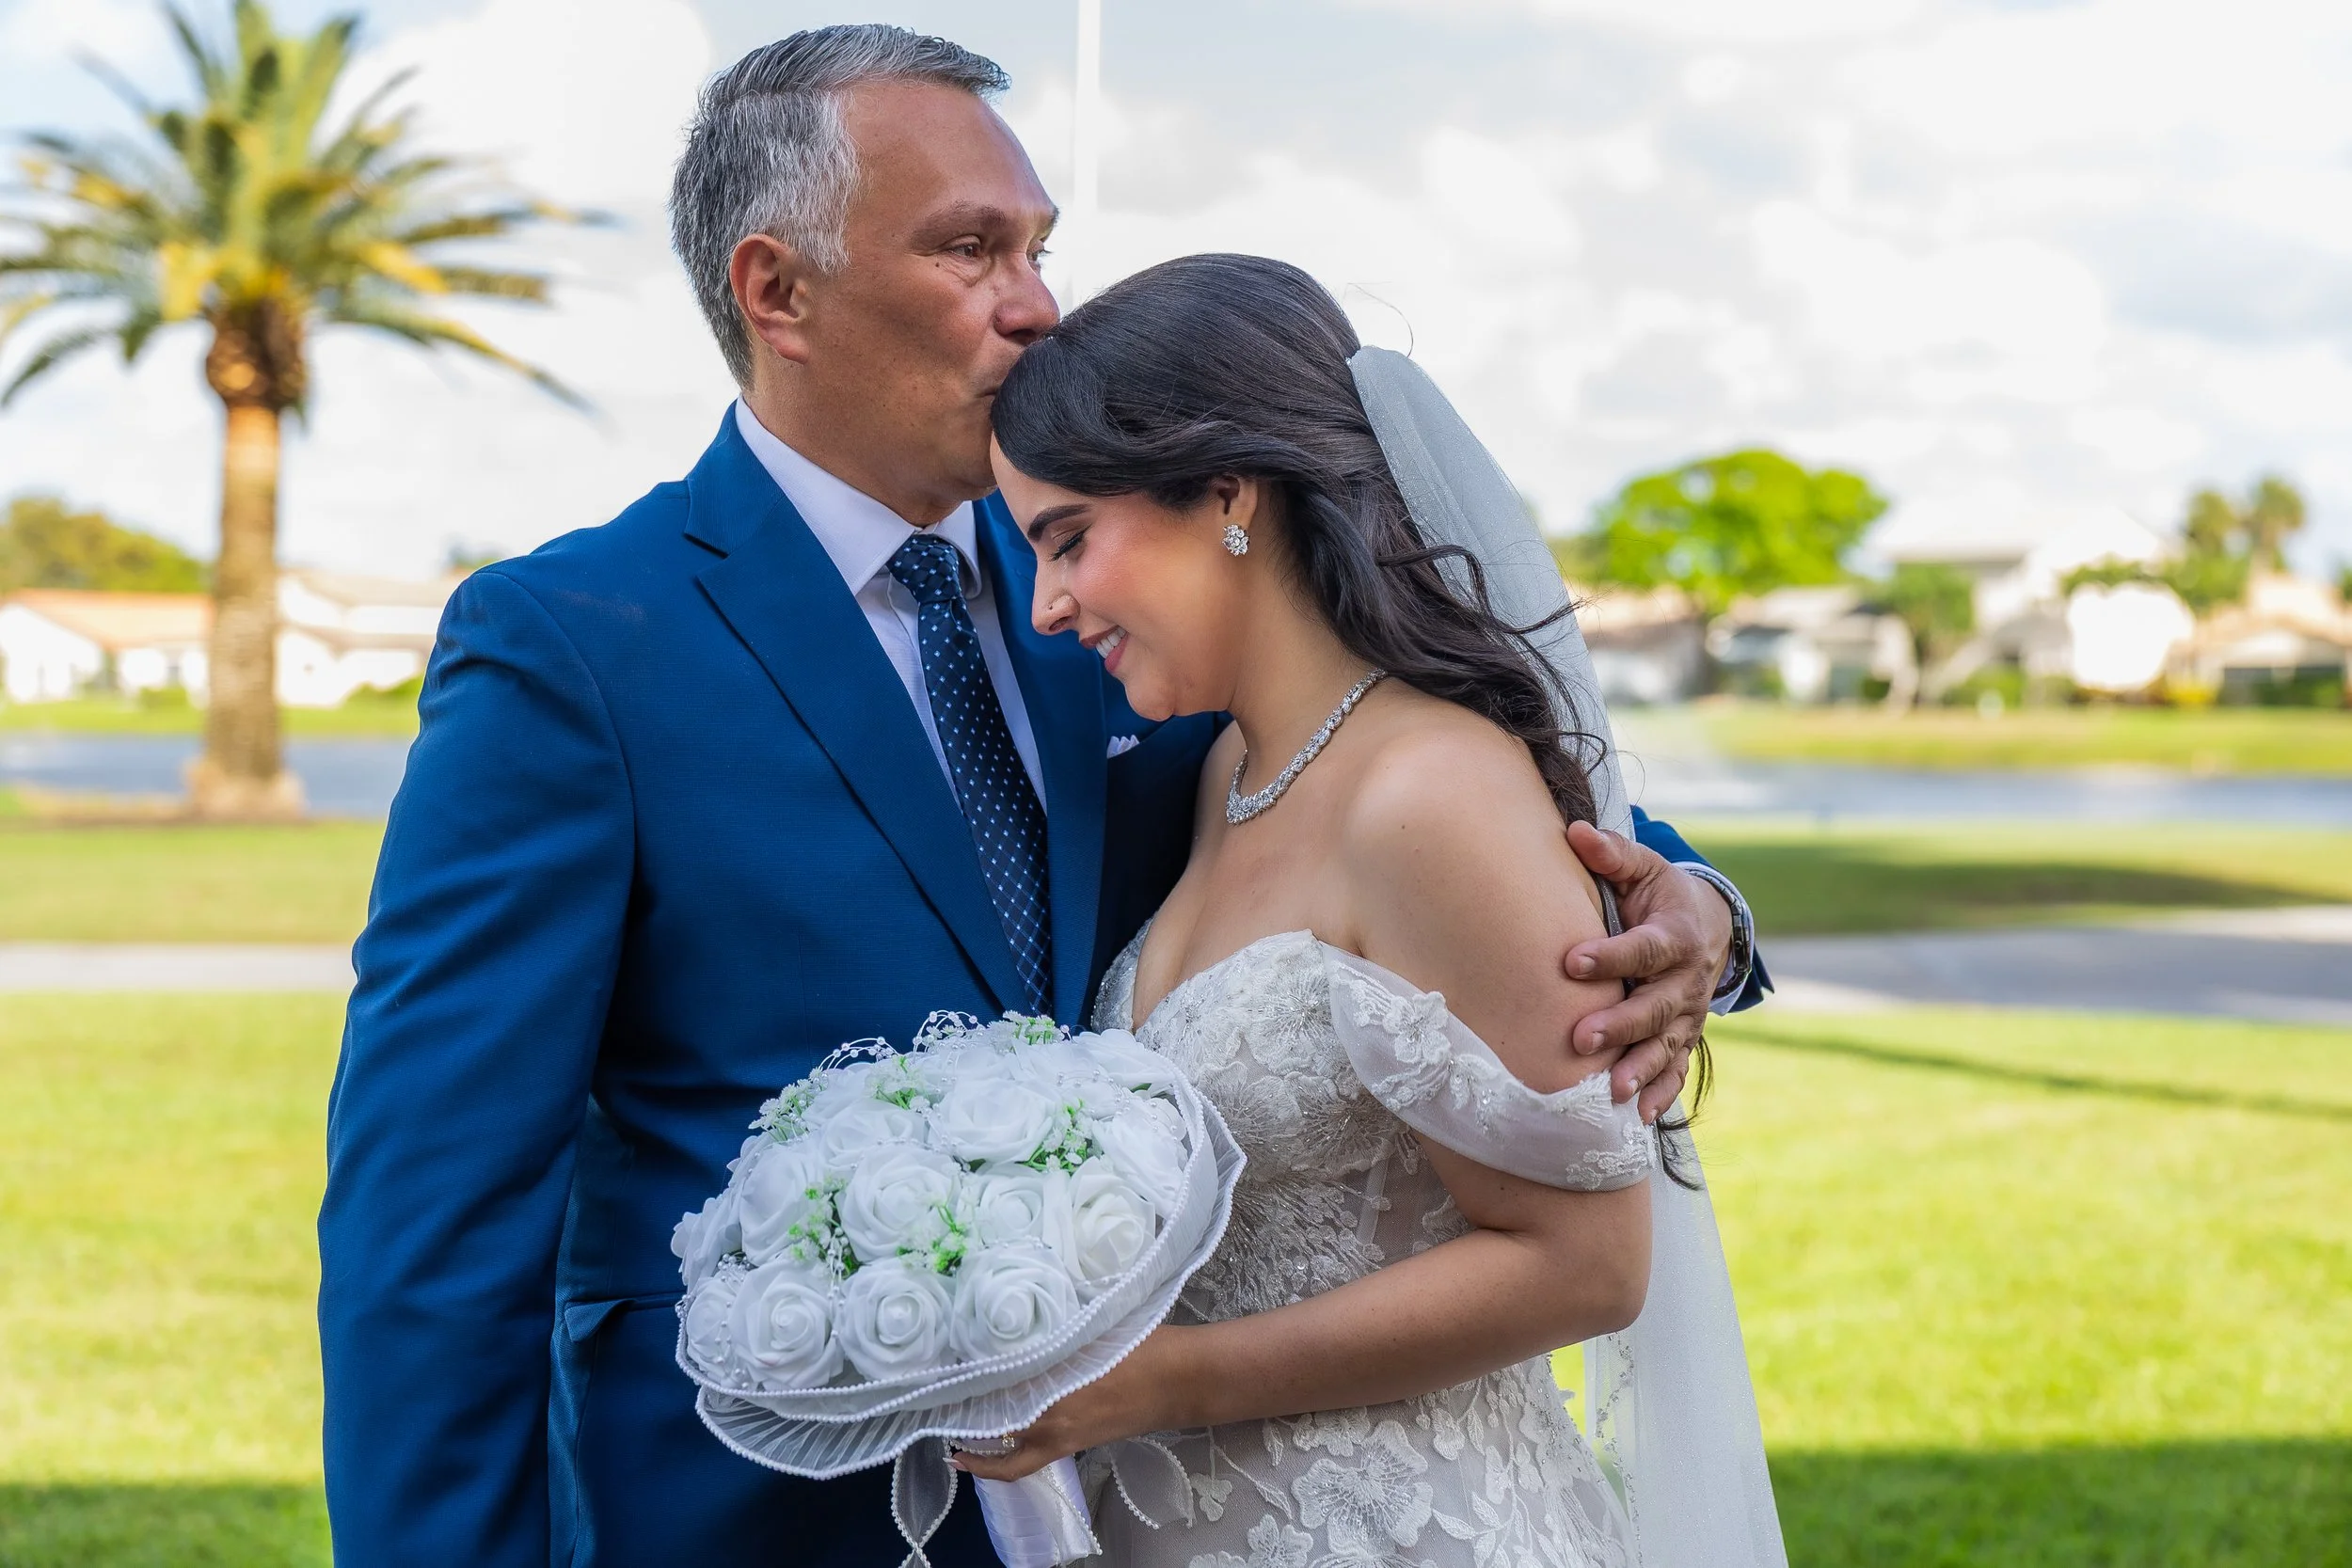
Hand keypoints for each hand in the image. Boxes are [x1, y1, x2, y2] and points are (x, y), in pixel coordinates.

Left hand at [951, 1325, 1195, 1482]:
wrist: (1179, 1379)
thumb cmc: (1141, 1343)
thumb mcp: (1093, 1325)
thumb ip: (1053, 1329)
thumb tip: (1017, 1319)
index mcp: (1053, 1374)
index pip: (992, 1376)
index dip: (961, 1371)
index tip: (934, 1360)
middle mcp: (1047, 1408)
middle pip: (986, 1407)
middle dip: (958, 1398)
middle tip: (930, 1385)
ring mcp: (1055, 1432)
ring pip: (997, 1435)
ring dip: (970, 1426)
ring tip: (942, 1412)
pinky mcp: (1066, 1446)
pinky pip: (1017, 1463)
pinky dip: (990, 1462)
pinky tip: (965, 1454)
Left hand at [1562, 821, 1732, 1123]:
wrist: (1705, 926)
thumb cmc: (1658, 894)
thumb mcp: (1642, 868)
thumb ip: (1611, 853)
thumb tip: (1574, 831)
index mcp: (1675, 934)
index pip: (1644, 948)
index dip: (1611, 955)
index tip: (1570, 961)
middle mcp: (1686, 980)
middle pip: (1654, 1006)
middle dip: (1619, 1024)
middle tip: (1579, 1038)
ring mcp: (1688, 1015)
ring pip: (1666, 1045)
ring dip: (1639, 1068)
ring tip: (1610, 1089)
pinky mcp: (1684, 1038)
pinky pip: (1677, 1070)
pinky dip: (1660, 1093)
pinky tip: (1636, 1116)